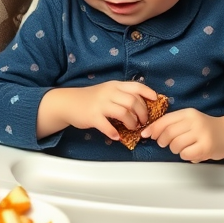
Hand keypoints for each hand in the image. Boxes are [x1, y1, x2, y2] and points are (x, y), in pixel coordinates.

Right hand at [39, 81, 157, 140]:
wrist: (68, 103)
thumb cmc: (90, 98)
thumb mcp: (107, 91)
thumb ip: (121, 95)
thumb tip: (142, 105)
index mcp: (114, 86)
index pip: (136, 87)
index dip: (148, 93)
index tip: (155, 101)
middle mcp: (109, 93)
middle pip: (133, 102)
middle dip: (142, 113)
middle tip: (142, 121)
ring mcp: (100, 104)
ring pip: (124, 113)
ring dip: (132, 123)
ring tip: (132, 128)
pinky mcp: (93, 117)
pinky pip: (108, 126)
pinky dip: (114, 132)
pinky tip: (117, 136)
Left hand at [142, 109, 223, 162]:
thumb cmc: (206, 128)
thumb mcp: (190, 120)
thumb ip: (172, 124)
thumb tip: (149, 132)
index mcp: (189, 113)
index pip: (165, 120)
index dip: (153, 128)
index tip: (146, 134)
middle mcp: (195, 121)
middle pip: (168, 133)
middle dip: (162, 141)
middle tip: (164, 143)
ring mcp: (202, 134)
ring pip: (175, 145)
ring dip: (174, 149)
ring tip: (182, 147)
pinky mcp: (206, 147)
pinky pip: (186, 154)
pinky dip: (184, 155)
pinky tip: (191, 152)